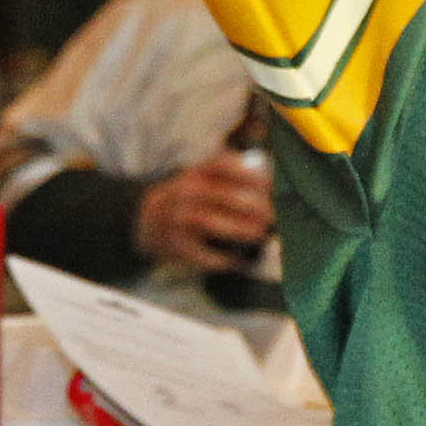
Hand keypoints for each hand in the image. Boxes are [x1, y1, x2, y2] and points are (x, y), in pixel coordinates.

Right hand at [133, 153, 273, 273]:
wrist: (150, 219)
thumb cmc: (193, 198)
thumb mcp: (206, 179)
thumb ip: (234, 179)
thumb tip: (275, 189)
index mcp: (198, 171)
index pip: (223, 165)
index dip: (249, 174)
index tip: (270, 186)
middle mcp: (186, 191)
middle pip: (223, 195)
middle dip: (252, 206)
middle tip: (272, 217)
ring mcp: (179, 217)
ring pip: (211, 222)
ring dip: (239, 229)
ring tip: (259, 234)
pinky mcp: (175, 243)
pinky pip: (200, 252)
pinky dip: (221, 258)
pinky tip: (237, 260)